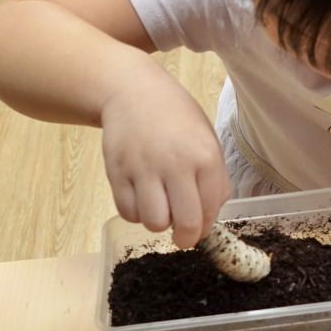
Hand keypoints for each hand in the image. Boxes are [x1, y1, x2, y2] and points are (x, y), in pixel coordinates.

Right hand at [99, 70, 231, 247]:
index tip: (199, 228)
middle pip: (185, 224)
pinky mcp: (117, 172)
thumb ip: (214, 179)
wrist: (134, 92)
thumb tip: (209, 217)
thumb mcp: (207, 141)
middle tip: (182, 234)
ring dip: (158, 223)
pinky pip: (128, 213)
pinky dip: (135, 213)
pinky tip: (141, 198)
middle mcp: (175, 164)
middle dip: (186, 238)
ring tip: (160, 207)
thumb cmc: (176, 119)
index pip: (210, 211)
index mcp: (204, 157)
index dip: (205, 228)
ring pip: (154, 223)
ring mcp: (143, 169)